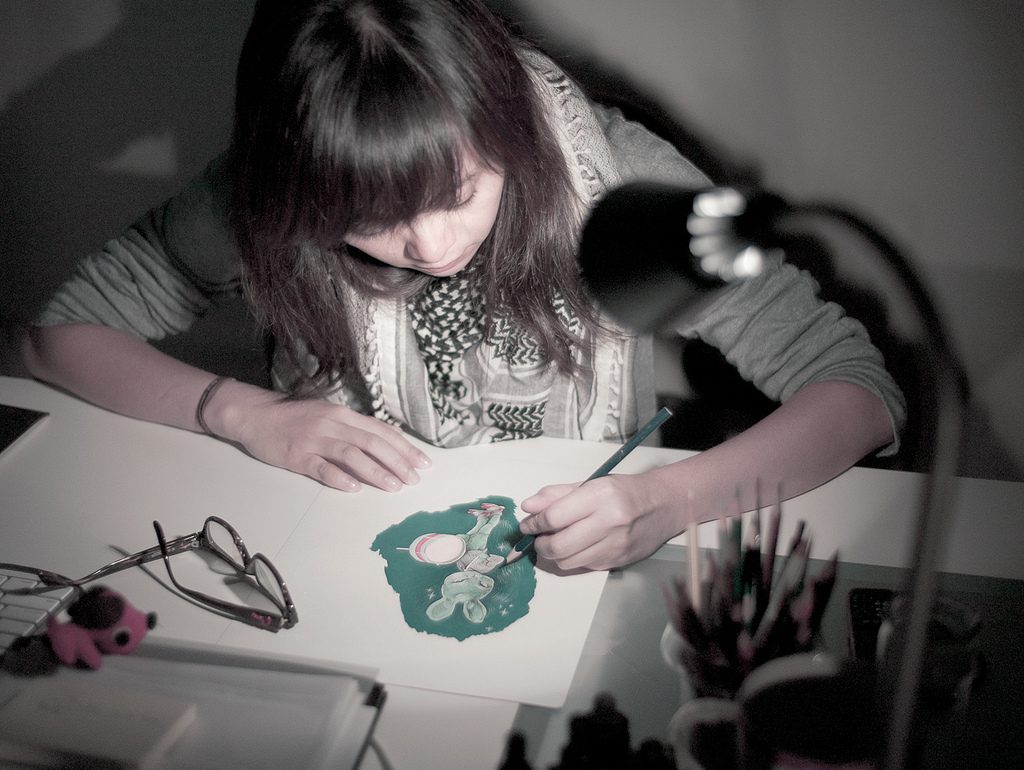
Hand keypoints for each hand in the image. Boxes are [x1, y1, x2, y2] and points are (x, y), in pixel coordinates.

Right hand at [207, 380, 431, 491]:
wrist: (255, 414)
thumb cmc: (294, 416)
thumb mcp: (327, 414)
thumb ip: (352, 428)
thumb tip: (383, 443)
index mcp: (343, 414)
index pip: (381, 430)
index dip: (404, 447)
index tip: (422, 462)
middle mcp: (332, 424)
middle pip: (372, 442)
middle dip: (397, 462)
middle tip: (414, 479)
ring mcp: (314, 439)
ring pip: (352, 455)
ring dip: (375, 472)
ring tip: (394, 486)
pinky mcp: (296, 455)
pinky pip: (321, 468)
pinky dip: (339, 478)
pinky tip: (354, 488)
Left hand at [517, 473, 682, 570]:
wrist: (663, 506)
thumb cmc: (624, 491)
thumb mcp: (591, 484)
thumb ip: (557, 495)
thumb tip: (528, 507)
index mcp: (600, 496)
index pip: (554, 517)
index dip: (534, 523)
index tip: (527, 524)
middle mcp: (609, 522)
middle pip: (558, 546)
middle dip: (540, 544)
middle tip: (537, 537)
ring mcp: (614, 546)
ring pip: (567, 561)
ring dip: (554, 554)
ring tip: (556, 541)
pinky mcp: (617, 562)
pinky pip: (583, 566)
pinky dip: (573, 558)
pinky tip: (577, 546)